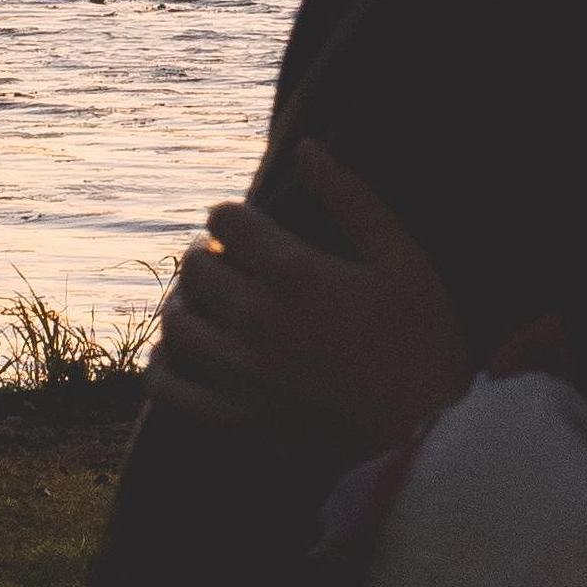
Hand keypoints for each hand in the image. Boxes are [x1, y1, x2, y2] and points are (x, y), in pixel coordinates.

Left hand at [147, 140, 475, 476]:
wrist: (424, 439)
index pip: (229, 222)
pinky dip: (162, 362)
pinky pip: (165, 385)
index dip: (229, 215)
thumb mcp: (404, 260)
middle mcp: (258, 320)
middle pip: (194, 269)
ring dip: (183, 303)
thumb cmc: (423, 341)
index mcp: (299, 274)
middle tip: (224, 260)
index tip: (239, 222)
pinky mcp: (230, 420)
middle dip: (205, 255)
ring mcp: (240, 373)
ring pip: (175, 322)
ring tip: (207, 303)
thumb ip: (353, 200)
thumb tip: (308, 147)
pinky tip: (183, 353)